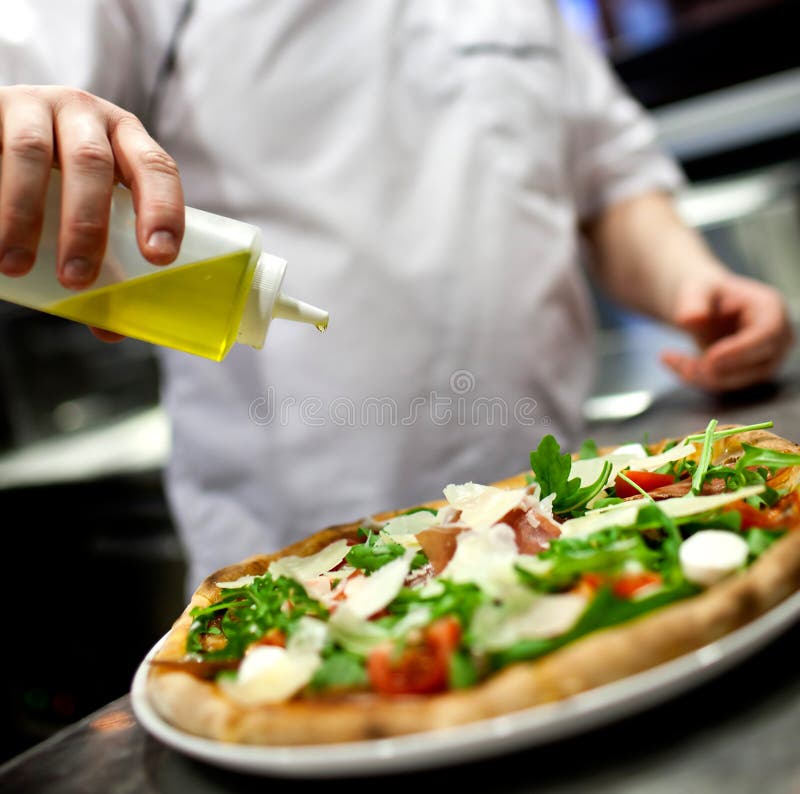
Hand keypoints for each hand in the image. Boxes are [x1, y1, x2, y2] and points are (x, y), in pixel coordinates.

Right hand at [0, 85, 185, 338]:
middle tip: (76, 281)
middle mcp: (85, 113)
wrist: (4, 129)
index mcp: (127, 138)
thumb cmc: (61, 181)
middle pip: (92, 164)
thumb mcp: (90, 208)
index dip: (162, 209)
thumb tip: (112, 330)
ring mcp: (33, 104)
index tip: (159, 257)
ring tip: (16, 266)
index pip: (156, 168)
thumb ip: (103, 259)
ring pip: (30, 152)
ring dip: (23, 214)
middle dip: (85, 226)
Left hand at [660, 273, 793, 391]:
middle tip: (676, 359)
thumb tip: (689, 319)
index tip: (709, 358)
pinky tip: (670, 361)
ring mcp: (766, 360)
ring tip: (668, 356)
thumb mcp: (696, 289)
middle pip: (755, 365)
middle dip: (715, 367)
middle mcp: (777, 338)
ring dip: (698, 374)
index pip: (766, 336)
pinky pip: (722, 385)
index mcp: (771, 310)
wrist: (706, 305)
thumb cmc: (704, 293)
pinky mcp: (749, 375)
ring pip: (736, 381)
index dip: (739, 350)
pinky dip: (694, 378)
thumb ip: (693, 302)